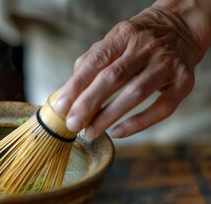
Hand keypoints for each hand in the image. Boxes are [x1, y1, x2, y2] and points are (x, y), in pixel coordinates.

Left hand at [54, 1, 209, 138]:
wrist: (179, 28)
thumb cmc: (136, 43)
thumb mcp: (113, 42)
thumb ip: (90, 63)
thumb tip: (68, 92)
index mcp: (123, 36)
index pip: (95, 61)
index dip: (76, 86)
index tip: (61, 108)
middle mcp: (146, 47)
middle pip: (114, 77)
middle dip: (89, 103)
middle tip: (73, 124)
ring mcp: (167, 64)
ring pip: (136, 92)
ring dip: (110, 116)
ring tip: (91, 131)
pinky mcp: (184, 81)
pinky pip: (162, 107)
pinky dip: (139, 123)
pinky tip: (118, 132)